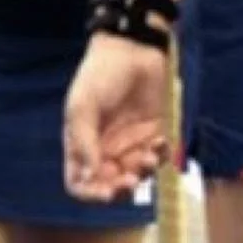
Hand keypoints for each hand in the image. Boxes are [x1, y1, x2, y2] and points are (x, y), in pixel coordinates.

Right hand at [64, 35, 172, 200]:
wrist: (132, 48)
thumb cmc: (100, 74)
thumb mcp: (83, 106)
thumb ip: (85, 142)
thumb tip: (89, 176)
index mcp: (81, 146)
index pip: (81, 183)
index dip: (91, 194)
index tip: (106, 193)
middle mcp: (105, 150)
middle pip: (111, 186)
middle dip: (122, 189)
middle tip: (130, 181)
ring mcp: (130, 144)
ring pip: (138, 176)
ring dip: (144, 173)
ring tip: (148, 155)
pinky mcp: (153, 133)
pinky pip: (159, 157)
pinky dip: (162, 156)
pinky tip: (161, 141)